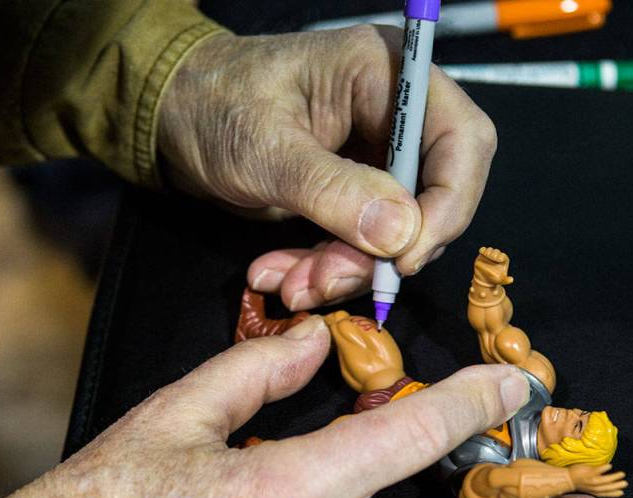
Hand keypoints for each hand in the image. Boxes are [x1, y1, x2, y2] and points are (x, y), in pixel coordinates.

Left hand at [159, 27, 496, 310]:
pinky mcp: (352, 194)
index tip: (405, 257)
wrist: (171, 118)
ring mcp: (374, 157)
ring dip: (349, 271)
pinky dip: (327, 270)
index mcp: (387, 75)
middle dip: (385, 252)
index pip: (462, 140)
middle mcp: (393, 115)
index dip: (448, 204)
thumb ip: (334, 190)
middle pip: (435, 196)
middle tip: (328, 281)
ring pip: (396, 233)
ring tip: (292, 287)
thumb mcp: (266, 150)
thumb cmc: (213, 106)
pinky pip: (361, 245)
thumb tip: (401, 235)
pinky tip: (283, 278)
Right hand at [472, 246, 513, 287]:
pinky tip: (481, 251)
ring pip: (490, 250)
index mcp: (503, 260)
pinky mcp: (483, 255)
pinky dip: (482, 250)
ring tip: (487, 255)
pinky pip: (483, 250)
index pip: (503, 256)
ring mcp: (489, 255)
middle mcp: (496, 256)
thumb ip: (506, 280)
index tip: (500, 260)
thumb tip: (511, 280)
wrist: (485, 279)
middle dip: (494, 253)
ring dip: (488, 251)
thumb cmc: (494, 279)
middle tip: (492, 257)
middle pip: (496, 252)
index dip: (501, 257)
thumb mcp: (501, 280)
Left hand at [568, 464, 627, 497]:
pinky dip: (603, 469)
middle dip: (617, 486)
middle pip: (606, 488)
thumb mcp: (589, 487)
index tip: (622, 492)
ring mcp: (590, 480)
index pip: (606, 493)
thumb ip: (598, 486)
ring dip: (613, 478)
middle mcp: (593, 487)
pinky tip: (609, 466)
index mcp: (594, 491)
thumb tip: (609, 484)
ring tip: (622, 474)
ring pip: (603, 480)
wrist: (566, 478)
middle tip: (625, 483)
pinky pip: (596, 471)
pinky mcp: (587, 473)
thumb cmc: (579, 481)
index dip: (614, 494)